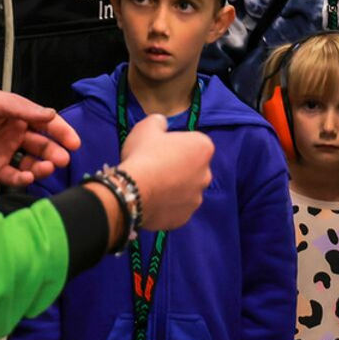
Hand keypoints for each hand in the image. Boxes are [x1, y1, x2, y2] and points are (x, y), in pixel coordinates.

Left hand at [0, 88, 78, 185]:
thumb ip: (23, 109)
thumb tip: (52, 114)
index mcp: (16, 114)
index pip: (45, 123)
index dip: (61, 132)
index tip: (75, 143)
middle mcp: (12, 132)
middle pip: (42, 144)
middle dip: (55, 152)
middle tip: (62, 160)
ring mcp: (3, 151)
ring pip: (31, 162)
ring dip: (42, 166)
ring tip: (45, 169)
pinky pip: (13, 176)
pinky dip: (22, 178)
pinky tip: (25, 176)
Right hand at [118, 114, 214, 230]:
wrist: (132, 191)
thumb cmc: (143, 155)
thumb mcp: (147, 127)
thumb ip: (158, 121)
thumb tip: (162, 123)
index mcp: (203, 148)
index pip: (193, 143)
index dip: (175, 145)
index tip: (159, 148)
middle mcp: (207, 174)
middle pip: (192, 168)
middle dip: (178, 168)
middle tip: (155, 167)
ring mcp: (197, 198)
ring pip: (185, 190)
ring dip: (174, 188)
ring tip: (151, 186)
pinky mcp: (185, 218)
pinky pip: (176, 209)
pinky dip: (167, 206)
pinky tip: (151, 201)